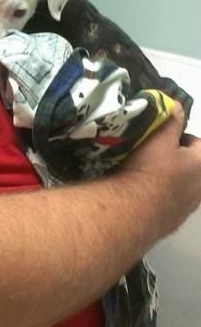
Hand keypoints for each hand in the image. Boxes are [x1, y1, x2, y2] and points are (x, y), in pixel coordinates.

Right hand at [120, 103, 200, 238]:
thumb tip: (179, 106)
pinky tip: (147, 193)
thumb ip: (172, 122)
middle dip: (181, 158)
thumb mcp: (158, 139)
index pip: (200, 144)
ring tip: (151, 173)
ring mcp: (189, 207)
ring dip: (174, 177)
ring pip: (186, 185)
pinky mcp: (175, 220)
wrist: (132, 212)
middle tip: (156, 153)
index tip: (165, 136)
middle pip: (194, 166)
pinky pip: (174, 201)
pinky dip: (165, 195)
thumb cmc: (147, 170)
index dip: (182, 136)